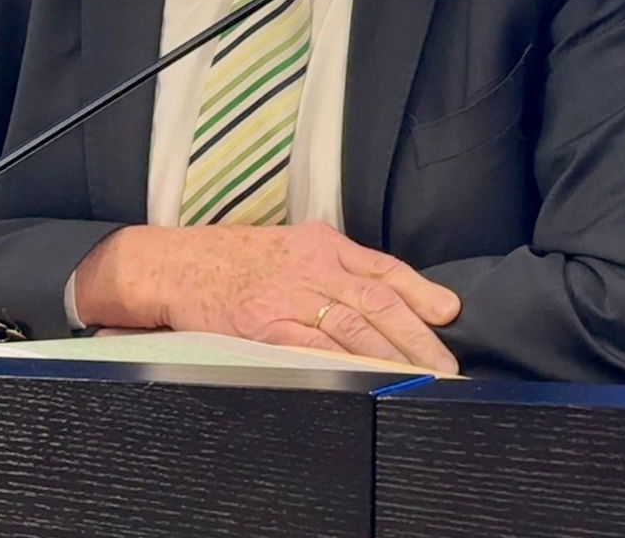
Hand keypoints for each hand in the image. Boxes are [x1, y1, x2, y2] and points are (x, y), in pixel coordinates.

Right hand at [74, 222, 460, 372]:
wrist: (175, 264)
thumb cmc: (234, 258)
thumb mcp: (291, 245)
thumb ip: (334, 265)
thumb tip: (381, 294)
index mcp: (323, 244)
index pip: (383, 269)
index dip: (421, 292)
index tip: (449, 313)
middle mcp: (312, 267)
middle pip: (378, 302)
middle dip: (418, 336)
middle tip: (447, 365)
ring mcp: (289, 298)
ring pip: (354, 327)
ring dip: (393, 357)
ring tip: (421, 380)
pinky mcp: (265, 327)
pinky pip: (314, 349)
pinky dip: (346, 365)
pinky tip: (370, 380)